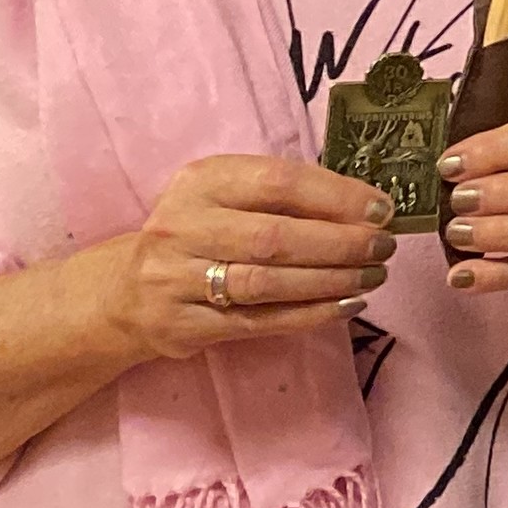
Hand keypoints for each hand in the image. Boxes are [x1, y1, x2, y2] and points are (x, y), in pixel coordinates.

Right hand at [101, 155, 394, 359]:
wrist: (124, 292)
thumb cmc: (199, 235)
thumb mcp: (228, 198)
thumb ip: (286, 197)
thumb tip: (369, 208)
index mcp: (200, 182)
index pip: (278, 182)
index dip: (337, 196)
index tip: (382, 210)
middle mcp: (181, 227)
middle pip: (275, 237)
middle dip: (341, 244)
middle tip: (384, 248)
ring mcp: (174, 279)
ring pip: (267, 283)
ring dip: (331, 281)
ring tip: (373, 277)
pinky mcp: (181, 325)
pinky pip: (258, 321)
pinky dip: (309, 315)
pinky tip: (346, 306)